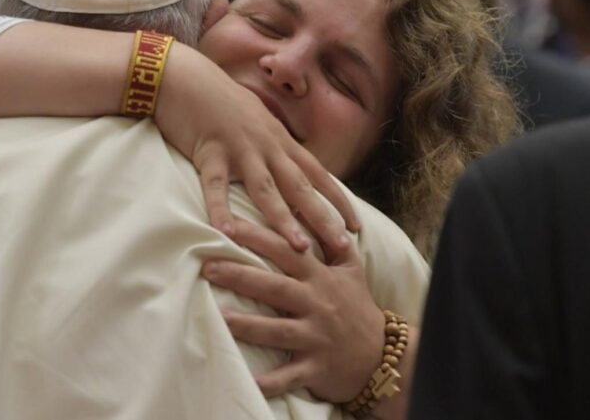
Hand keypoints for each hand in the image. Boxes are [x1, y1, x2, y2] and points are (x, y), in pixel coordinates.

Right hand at [155, 41, 358, 257]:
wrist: (186, 76)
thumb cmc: (217, 99)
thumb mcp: (255, 118)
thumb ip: (272, 142)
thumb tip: (287, 164)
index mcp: (279, 139)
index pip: (317, 173)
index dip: (338, 200)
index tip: (356, 225)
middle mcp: (266, 144)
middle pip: (300, 186)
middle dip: (323, 217)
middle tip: (343, 246)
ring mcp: (239, 148)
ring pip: (266, 189)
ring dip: (284, 219)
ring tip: (300, 248)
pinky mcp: (209, 152)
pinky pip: (215, 186)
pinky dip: (220, 210)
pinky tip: (227, 233)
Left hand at [200, 218, 383, 403]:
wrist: (381, 357)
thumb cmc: (357, 308)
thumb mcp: (350, 269)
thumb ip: (328, 239)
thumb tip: (304, 207)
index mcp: (320, 278)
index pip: (286, 251)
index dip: (258, 237)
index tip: (229, 224)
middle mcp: (317, 304)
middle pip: (275, 286)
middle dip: (241, 276)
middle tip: (207, 267)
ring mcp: (316, 337)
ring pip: (278, 330)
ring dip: (249, 326)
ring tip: (220, 318)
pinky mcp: (316, 367)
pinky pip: (290, 376)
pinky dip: (271, 382)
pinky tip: (249, 383)